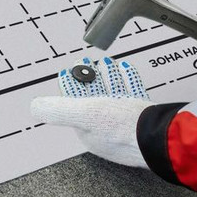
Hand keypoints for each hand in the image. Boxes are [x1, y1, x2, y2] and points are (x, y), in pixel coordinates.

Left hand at [31, 56, 152, 167]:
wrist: (161, 135)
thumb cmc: (124, 128)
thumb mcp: (84, 114)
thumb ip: (59, 109)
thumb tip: (35, 107)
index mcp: (89, 130)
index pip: (74, 104)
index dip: (69, 84)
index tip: (66, 70)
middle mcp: (107, 128)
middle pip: (93, 97)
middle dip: (88, 78)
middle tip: (84, 61)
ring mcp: (126, 123)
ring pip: (113, 94)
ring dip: (107, 76)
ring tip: (104, 62)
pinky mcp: (144, 116)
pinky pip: (133, 93)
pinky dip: (128, 79)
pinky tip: (126, 68)